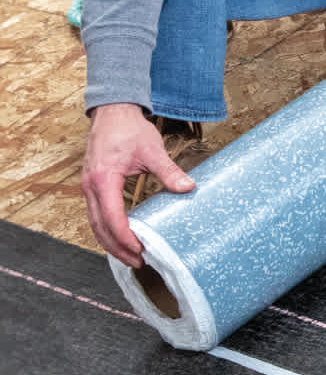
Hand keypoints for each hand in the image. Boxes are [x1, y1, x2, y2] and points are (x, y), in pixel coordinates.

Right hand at [82, 103, 194, 267]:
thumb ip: (169, 171)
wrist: (113, 111)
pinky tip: (121, 236)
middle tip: (138, 262)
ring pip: (94, 223)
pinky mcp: (92, 185)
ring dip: (110, 242)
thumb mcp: (152, 150)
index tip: (141, 251)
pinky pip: (95, 214)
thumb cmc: (129, 129)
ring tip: (130, 256)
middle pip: (99, 227)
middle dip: (117, 248)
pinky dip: (106, 229)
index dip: (126, 238)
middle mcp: (90, 186)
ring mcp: (88, 186)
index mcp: (103, 180)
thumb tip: (188, 187)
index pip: (112, 218)